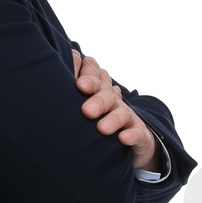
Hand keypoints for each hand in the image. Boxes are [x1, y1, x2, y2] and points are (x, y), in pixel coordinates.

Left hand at [72, 50, 158, 172]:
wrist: (132, 137)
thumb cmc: (100, 118)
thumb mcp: (87, 103)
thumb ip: (74, 88)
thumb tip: (62, 63)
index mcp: (98, 90)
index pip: (95, 75)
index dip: (89, 75)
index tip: (78, 83)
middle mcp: (113, 100)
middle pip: (106, 95)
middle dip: (97, 101)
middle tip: (86, 110)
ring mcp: (127, 116)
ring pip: (121, 114)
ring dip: (112, 119)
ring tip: (101, 128)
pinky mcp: (139, 133)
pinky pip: (138, 133)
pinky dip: (131, 135)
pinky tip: (122, 138)